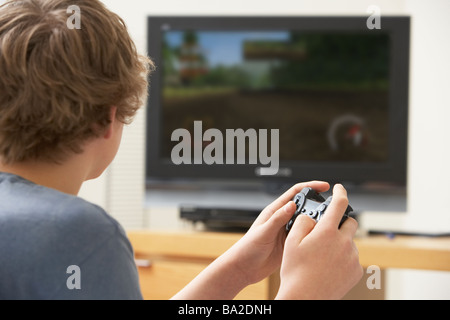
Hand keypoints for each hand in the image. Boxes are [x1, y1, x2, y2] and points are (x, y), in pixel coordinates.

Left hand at [224, 181, 330, 285]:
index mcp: (274, 211)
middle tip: (333, 206)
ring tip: (332, 223)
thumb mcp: (263, 232)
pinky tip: (324, 238)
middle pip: (305, 206)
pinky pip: (306, 236)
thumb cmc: (248, 248)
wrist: (244, 268)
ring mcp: (287, 231)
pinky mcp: (291, 244)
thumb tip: (291, 204)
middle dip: (319, 203)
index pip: (295, 193)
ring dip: (319, 220)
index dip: (310, 187)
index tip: (324, 186)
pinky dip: (315, 235)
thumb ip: (277, 219)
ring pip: (307, 222)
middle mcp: (282, 219)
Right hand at [276, 184, 362, 299]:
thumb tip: (312, 217)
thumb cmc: (295, 271)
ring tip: (322, 257)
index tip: (339, 188)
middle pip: (349, 223)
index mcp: (327, 232)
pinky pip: (352, 258)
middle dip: (339, 222)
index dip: (340, 192)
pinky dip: (343, 257)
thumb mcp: (292, 241)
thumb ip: (303, 221)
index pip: (339, 203)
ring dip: (339, 242)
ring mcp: (352, 258)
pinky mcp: (356, 271)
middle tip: (325, 232)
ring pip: (349, 242)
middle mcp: (344, 242)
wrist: (305, 299)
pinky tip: (328, 267)